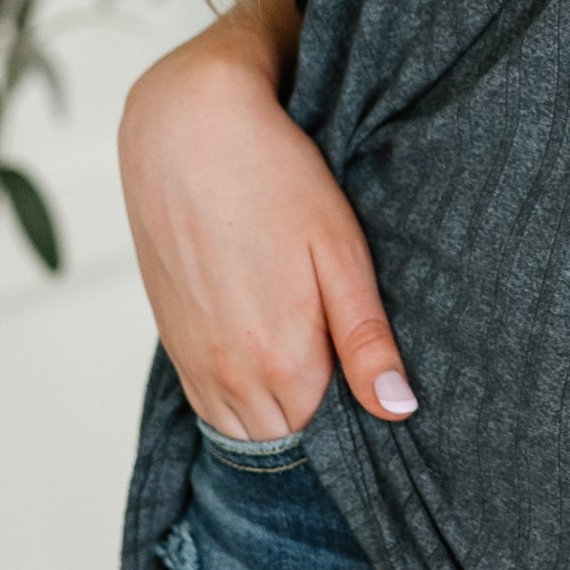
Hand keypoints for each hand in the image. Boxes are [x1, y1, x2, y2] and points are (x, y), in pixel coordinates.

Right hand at [117, 12, 413, 437]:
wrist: (185, 129)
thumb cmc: (273, 178)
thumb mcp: (340, 252)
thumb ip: (366, 340)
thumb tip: (397, 410)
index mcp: (280, 358)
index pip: (326, 436)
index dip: (355, 421)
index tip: (375, 389)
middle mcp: (228, 374)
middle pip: (283, 440)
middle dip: (317, 424)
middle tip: (348, 374)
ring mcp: (193, 359)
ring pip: (242, 429)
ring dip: (276, 415)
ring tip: (310, 368)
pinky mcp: (172, 339)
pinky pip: (208, 403)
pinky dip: (240, 400)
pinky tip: (267, 360)